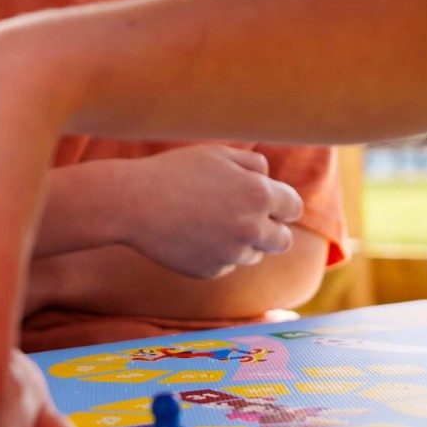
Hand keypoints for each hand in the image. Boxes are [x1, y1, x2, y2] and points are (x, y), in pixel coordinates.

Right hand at [119, 145, 302, 277]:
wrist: (133, 203)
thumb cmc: (174, 172)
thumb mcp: (216, 154)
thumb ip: (252, 164)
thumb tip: (269, 177)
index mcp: (258, 194)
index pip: (293, 207)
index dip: (282, 203)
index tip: (269, 202)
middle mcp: (251, 228)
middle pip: (282, 241)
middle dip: (271, 230)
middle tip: (247, 219)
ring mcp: (231, 254)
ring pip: (252, 254)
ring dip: (240, 242)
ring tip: (206, 221)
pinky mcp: (210, 272)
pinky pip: (224, 265)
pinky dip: (214, 253)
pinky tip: (189, 235)